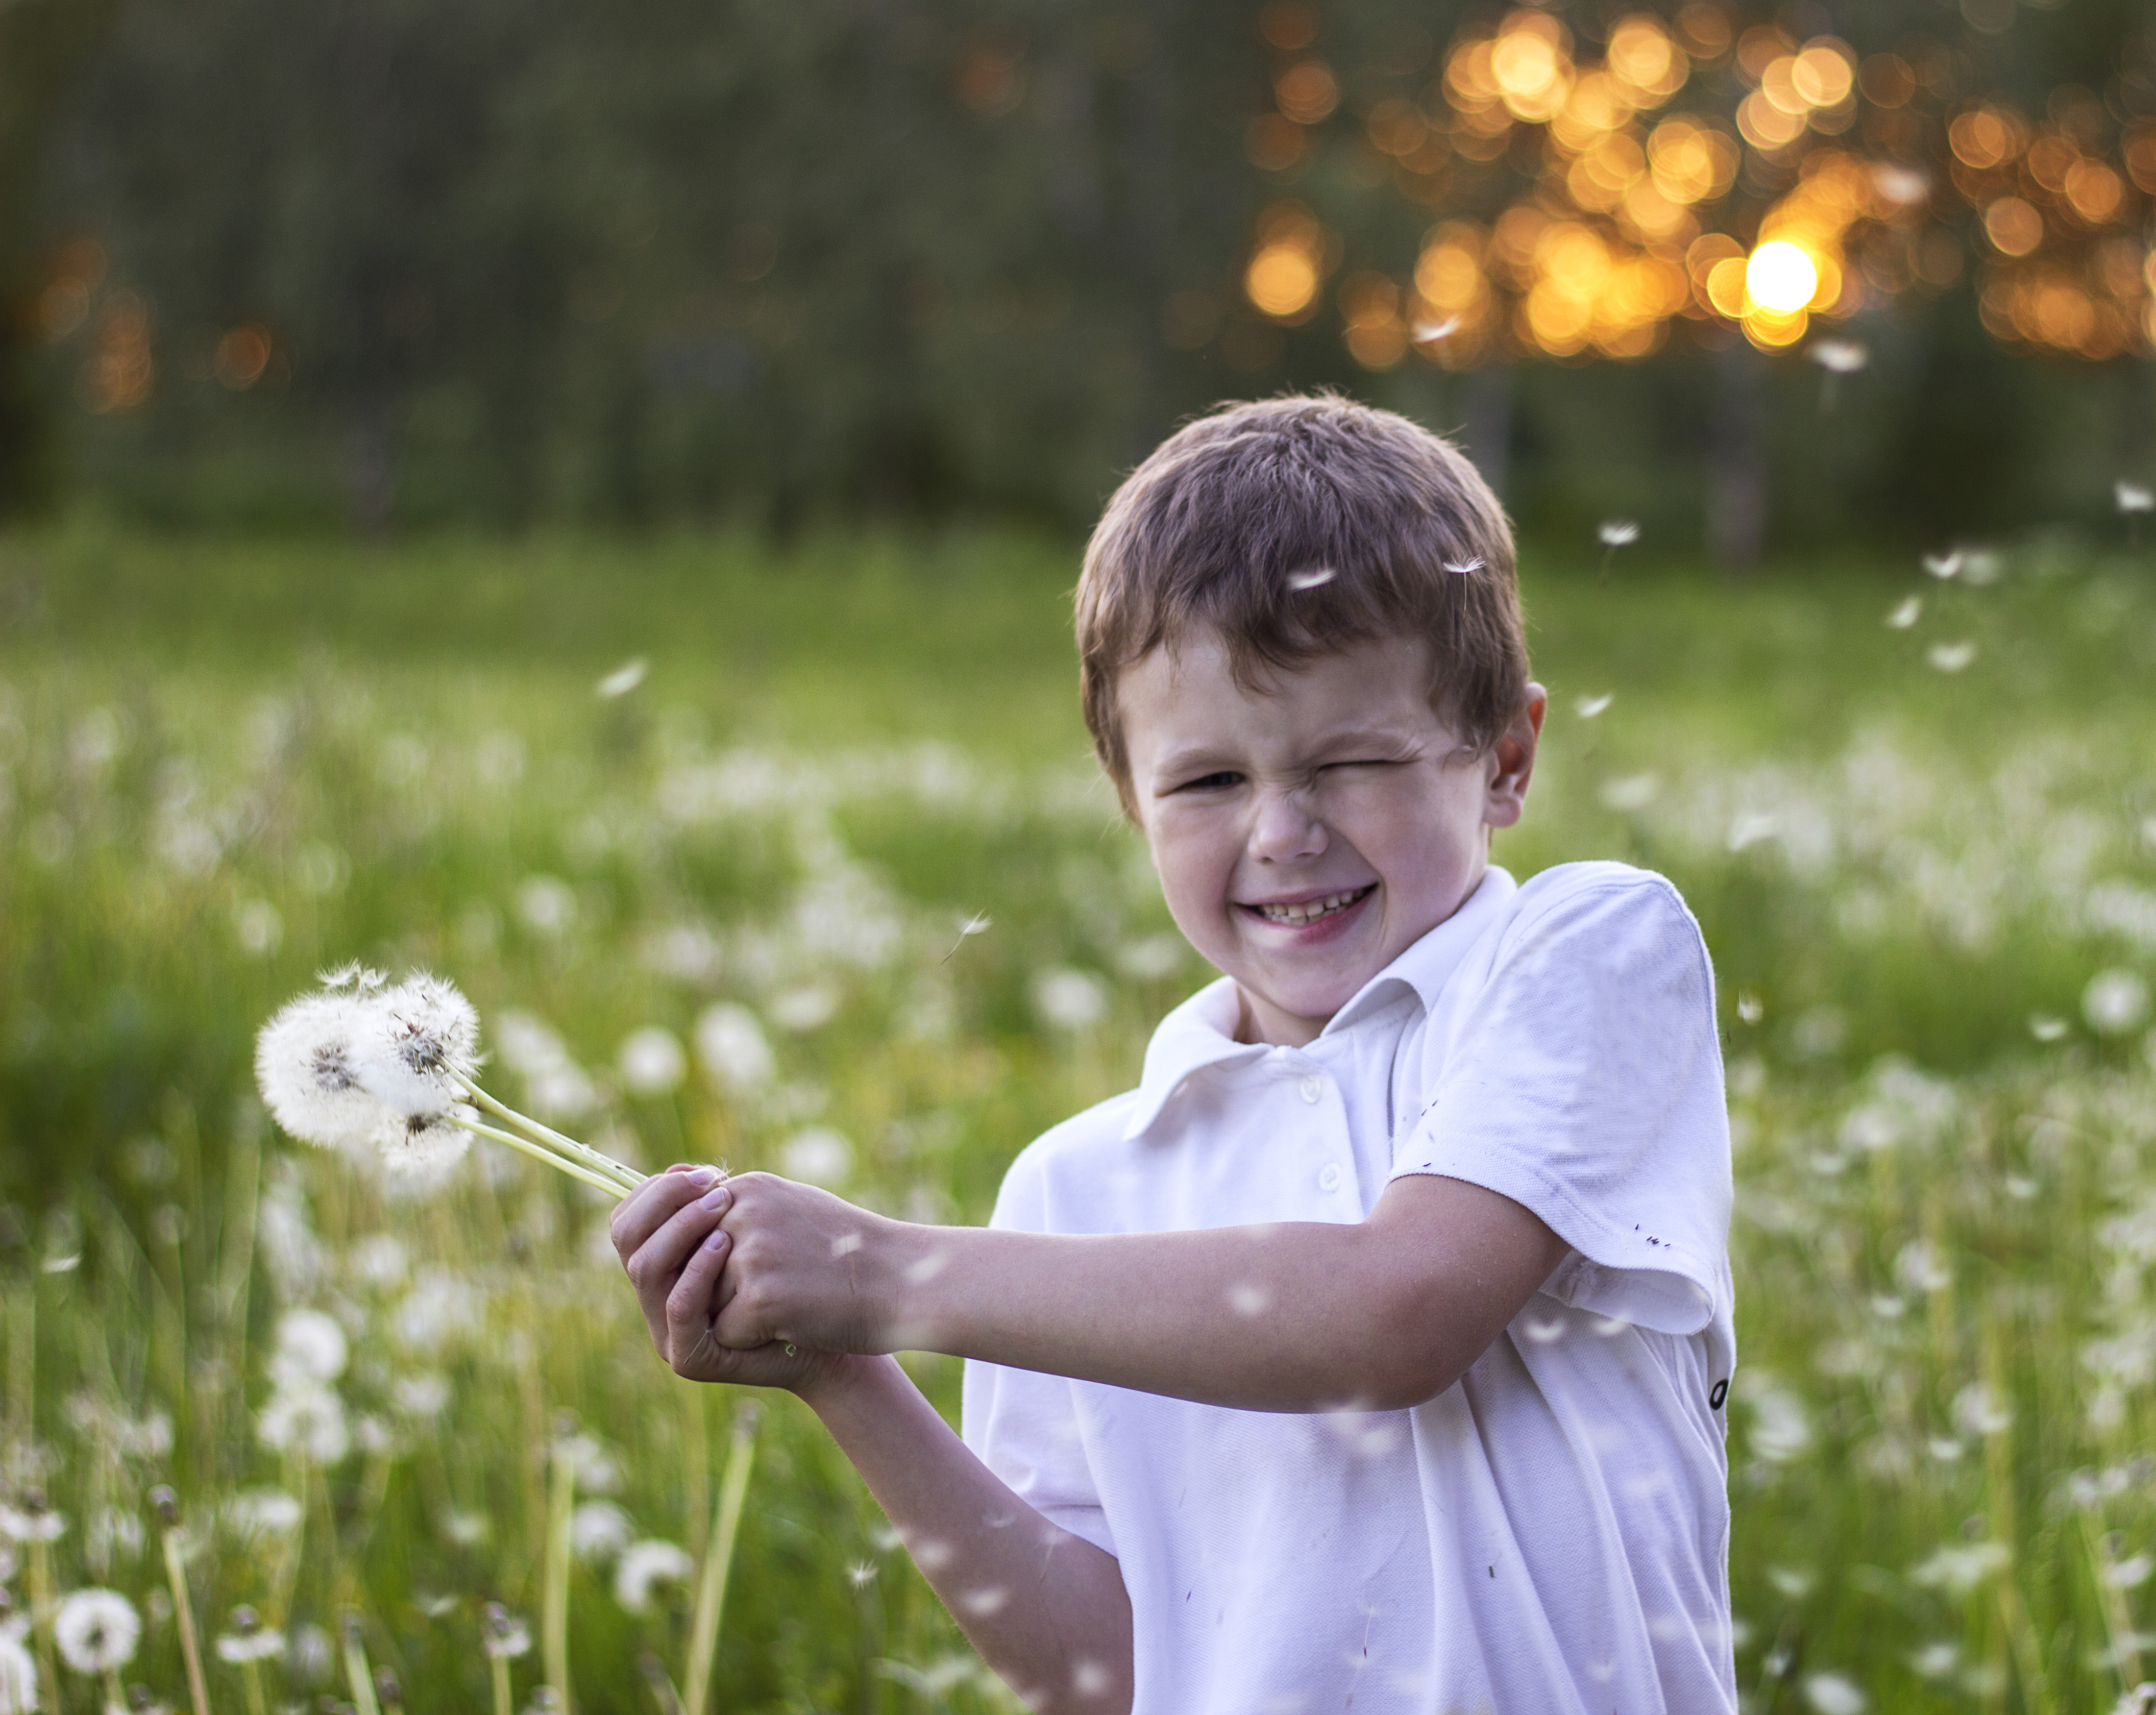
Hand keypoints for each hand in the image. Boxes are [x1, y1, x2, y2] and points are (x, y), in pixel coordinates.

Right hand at [609, 1164, 842, 1391]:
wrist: (839, 1324)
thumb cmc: (797, 1271)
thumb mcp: (749, 1229)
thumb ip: (713, 1205)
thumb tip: (681, 1168)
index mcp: (662, 1269)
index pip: (628, 1223)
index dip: (655, 1191)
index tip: (704, 1173)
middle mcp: (656, 1301)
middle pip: (628, 1241)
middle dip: (665, 1202)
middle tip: (714, 1185)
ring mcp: (668, 1333)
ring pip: (646, 1270)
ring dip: (682, 1228)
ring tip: (723, 1205)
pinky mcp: (690, 1358)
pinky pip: (678, 1307)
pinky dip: (697, 1270)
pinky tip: (725, 1243)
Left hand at [712, 1172, 916, 1355]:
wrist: (902, 1282)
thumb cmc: (849, 1250)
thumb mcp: (791, 1206)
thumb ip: (737, 1206)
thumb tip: (681, 1191)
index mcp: (748, 1188)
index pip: (695, 1236)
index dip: (722, 1264)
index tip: (771, 1266)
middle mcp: (743, 1213)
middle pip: (696, 1271)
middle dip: (727, 1290)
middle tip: (785, 1284)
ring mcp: (751, 1255)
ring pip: (706, 1304)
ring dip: (741, 1314)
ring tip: (793, 1298)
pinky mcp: (760, 1298)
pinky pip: (726, 1334)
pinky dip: (755, 1339)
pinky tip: (795, 1322)